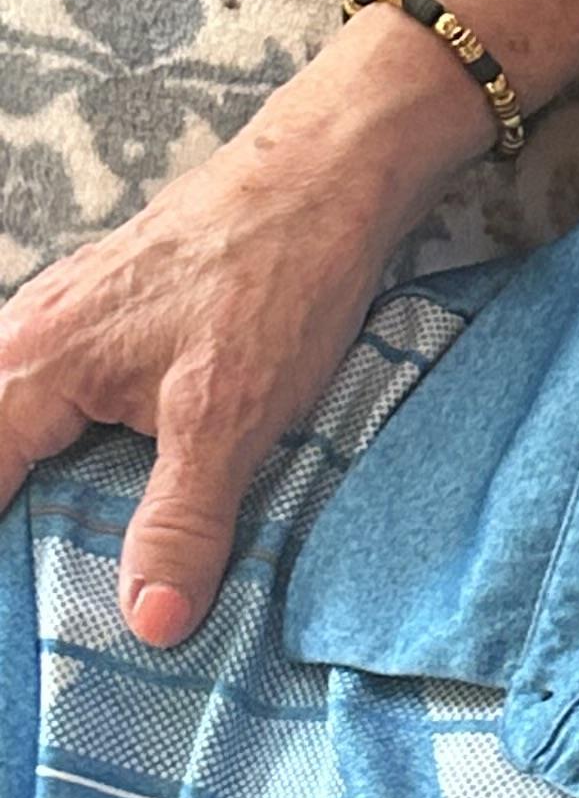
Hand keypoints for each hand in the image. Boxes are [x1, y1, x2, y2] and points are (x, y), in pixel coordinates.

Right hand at [0, 26, 467, 644]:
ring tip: (59, 548)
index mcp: (32, 366)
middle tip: (39, 594)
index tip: (18, 611)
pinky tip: (106, 478)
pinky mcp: (115, 313)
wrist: (328, 175)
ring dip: (36, 478)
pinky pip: (61, 392)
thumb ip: (181, 522)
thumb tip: (149, 623)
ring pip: (23, 417)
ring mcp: (69, 318)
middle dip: (16, 501)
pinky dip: (67, 441)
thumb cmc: (273, 280)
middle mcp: (31, 336)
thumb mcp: (229, 420)